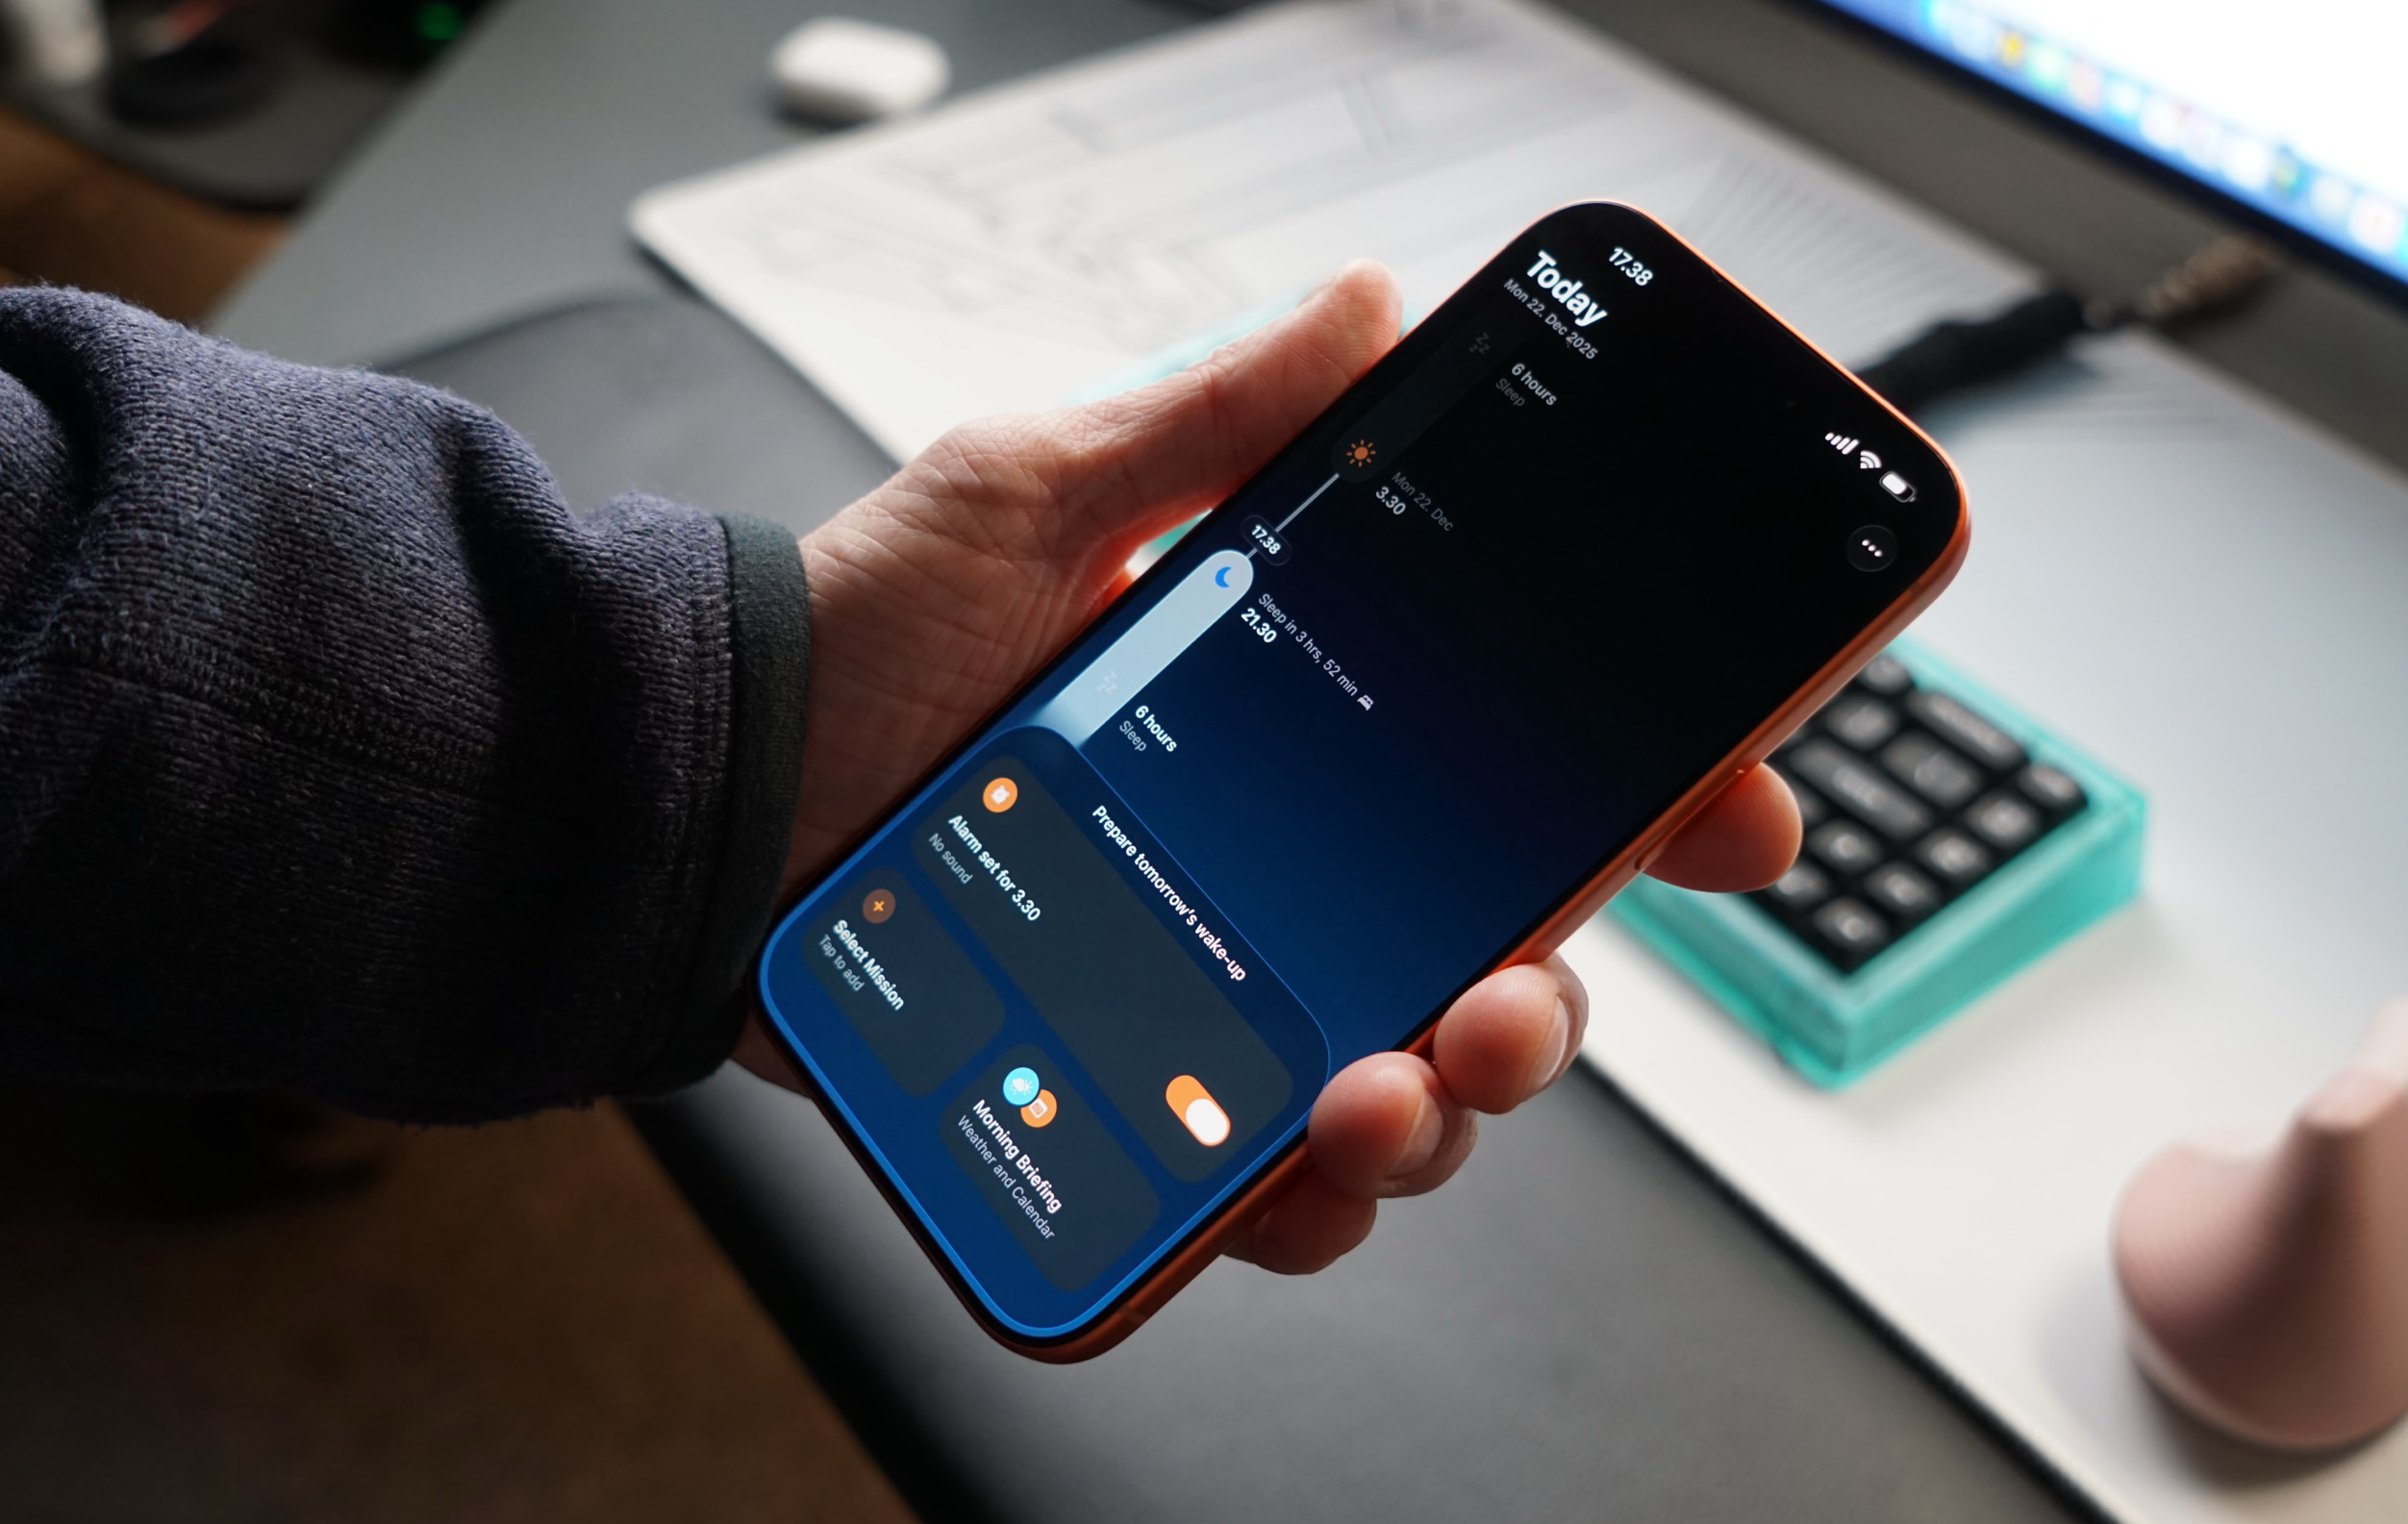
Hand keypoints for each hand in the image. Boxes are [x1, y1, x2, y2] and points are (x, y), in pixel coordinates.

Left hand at [736, 261, 1799, 1271]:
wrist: (696, 791)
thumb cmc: (855, 639)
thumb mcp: (1034, 493)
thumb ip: (1207, 418)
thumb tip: (1366, 305)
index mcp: (1295, 733)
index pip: (1513, 775)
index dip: (1650, 799)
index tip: (1732, 811)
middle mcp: (1279, 872)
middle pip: (1489, 961)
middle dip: (1544, 1004)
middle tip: (1507, 1002)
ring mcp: (1213, 994)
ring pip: (1400, 1094)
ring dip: (1436, 1120)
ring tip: (1372, 1095)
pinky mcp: (1134, 1097)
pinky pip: (1263, 1189)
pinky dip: (1302, 1205)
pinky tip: (1280, 1173)